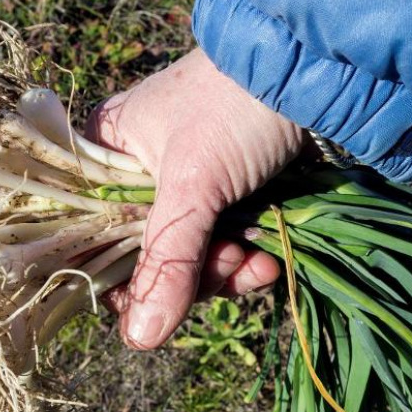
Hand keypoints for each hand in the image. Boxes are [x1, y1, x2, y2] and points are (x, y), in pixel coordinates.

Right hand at [85, 49, 304, 349]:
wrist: (319, 71)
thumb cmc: (235, 106)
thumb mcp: (194, 182)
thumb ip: (167, 260)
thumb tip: (138, 339)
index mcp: (108, 155)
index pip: (93, 234)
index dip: (117, 275)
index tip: (150, 302)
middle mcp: (139, 175)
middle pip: (144, 255)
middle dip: (187, 272)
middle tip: (223, 262)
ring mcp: (187, 188)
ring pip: (187, 259)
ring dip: (223, 270)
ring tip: (253, 258)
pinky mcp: (229, 200)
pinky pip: (223, 249)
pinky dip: (245, 262)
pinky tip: (269, 260)